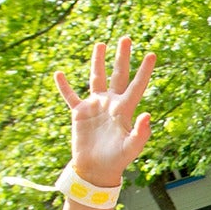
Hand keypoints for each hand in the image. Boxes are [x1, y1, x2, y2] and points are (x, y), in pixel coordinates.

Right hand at [55, 38, 153, 186]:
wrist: (97, 170)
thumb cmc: (117, 160)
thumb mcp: (132, 147)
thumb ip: (140, 132)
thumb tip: (148, 115)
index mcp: (124, 109)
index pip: (136, 85)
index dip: (144, 71)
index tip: (152, 54)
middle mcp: (111, 104)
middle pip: (117, 75)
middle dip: (121, 57)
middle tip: (126, 39)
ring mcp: (95, 107)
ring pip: (95, 79)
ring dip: (97, 62)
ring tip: (100, 44)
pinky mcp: (79, 114)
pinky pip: (70, 96)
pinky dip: (64, 86)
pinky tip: (58, 73)